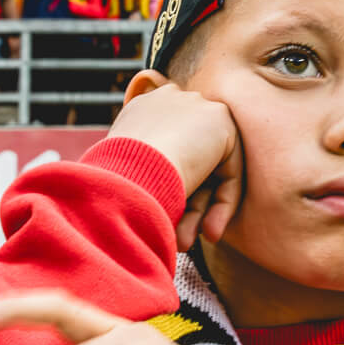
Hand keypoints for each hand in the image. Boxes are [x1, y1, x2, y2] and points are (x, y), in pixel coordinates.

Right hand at [112, 74, 242, 250]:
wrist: (131, 172)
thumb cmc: (115, 184)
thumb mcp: (118, 177)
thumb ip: (139, 177)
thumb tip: (145, 206)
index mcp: (138, 112)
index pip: (163, 149)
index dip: (165, 186)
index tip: (158, 214)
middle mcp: (167, 101)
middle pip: (187, 161)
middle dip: (183, 204)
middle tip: (177, 240)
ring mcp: (195, 107)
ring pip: (206, 171)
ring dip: (199, 212)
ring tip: (186, 243)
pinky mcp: (220, 120)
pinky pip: (228, 170)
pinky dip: (222, 203)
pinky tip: (209, 232)